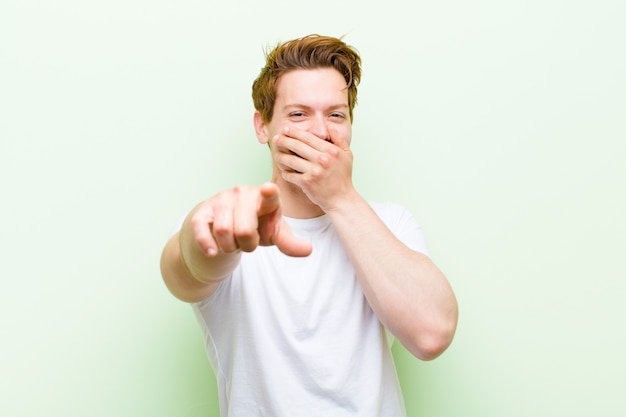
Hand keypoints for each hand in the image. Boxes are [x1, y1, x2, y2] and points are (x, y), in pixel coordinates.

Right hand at [188, 182, 311, 257]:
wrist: (225, 229)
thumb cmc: (255, 227)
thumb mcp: (274, 234)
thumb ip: (289, 242)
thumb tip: (308, 250)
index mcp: (266, 198)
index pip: (269, 196)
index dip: (269, 194)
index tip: (268, 190)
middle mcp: (243, 194)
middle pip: (244, 230)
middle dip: (247, 245)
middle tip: (248, 241)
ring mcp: (222, 200)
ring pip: (223, 231)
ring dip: (230, 246)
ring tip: (234, 241)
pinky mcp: (203, 210)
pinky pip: (201, 228)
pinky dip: (207, 243)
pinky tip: (212, 252)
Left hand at [272, 125, 354, 210]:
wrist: (341, 199)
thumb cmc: (343, 176)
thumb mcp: (347, 155)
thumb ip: (338, 138)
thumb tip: (328, 125)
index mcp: (330, 151)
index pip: (308, 137)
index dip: (294, 132)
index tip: (285, 129)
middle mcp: (322, 159)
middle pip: (297, 146)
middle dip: (284, 140)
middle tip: (275, 138)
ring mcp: (314, 171)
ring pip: (291, 160)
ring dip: (281, 156)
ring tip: (277, 154)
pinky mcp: (307, 183)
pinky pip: (291, 175)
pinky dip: (286, 173)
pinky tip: (284, 171)